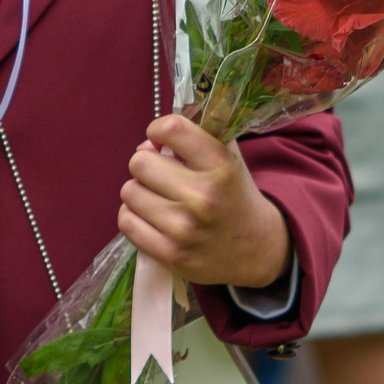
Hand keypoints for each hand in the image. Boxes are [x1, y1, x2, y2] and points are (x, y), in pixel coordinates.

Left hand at [117, 114, 292, 290]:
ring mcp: (184, 228)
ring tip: (160, 198)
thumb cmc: (233, 195)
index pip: (171, 128)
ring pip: (130, 192)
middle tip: (161, 175)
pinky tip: (152, 218)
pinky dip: (135, 217)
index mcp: (220, 165)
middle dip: (146, 165)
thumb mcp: (228, 157)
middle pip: (139, 162)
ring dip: (140, 192)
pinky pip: (127, 222)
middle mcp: (203, 196)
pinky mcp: (170, 254)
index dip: (158, 130)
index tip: (162, 141)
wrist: (255, 248)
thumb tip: (145, 144)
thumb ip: (194, 136)